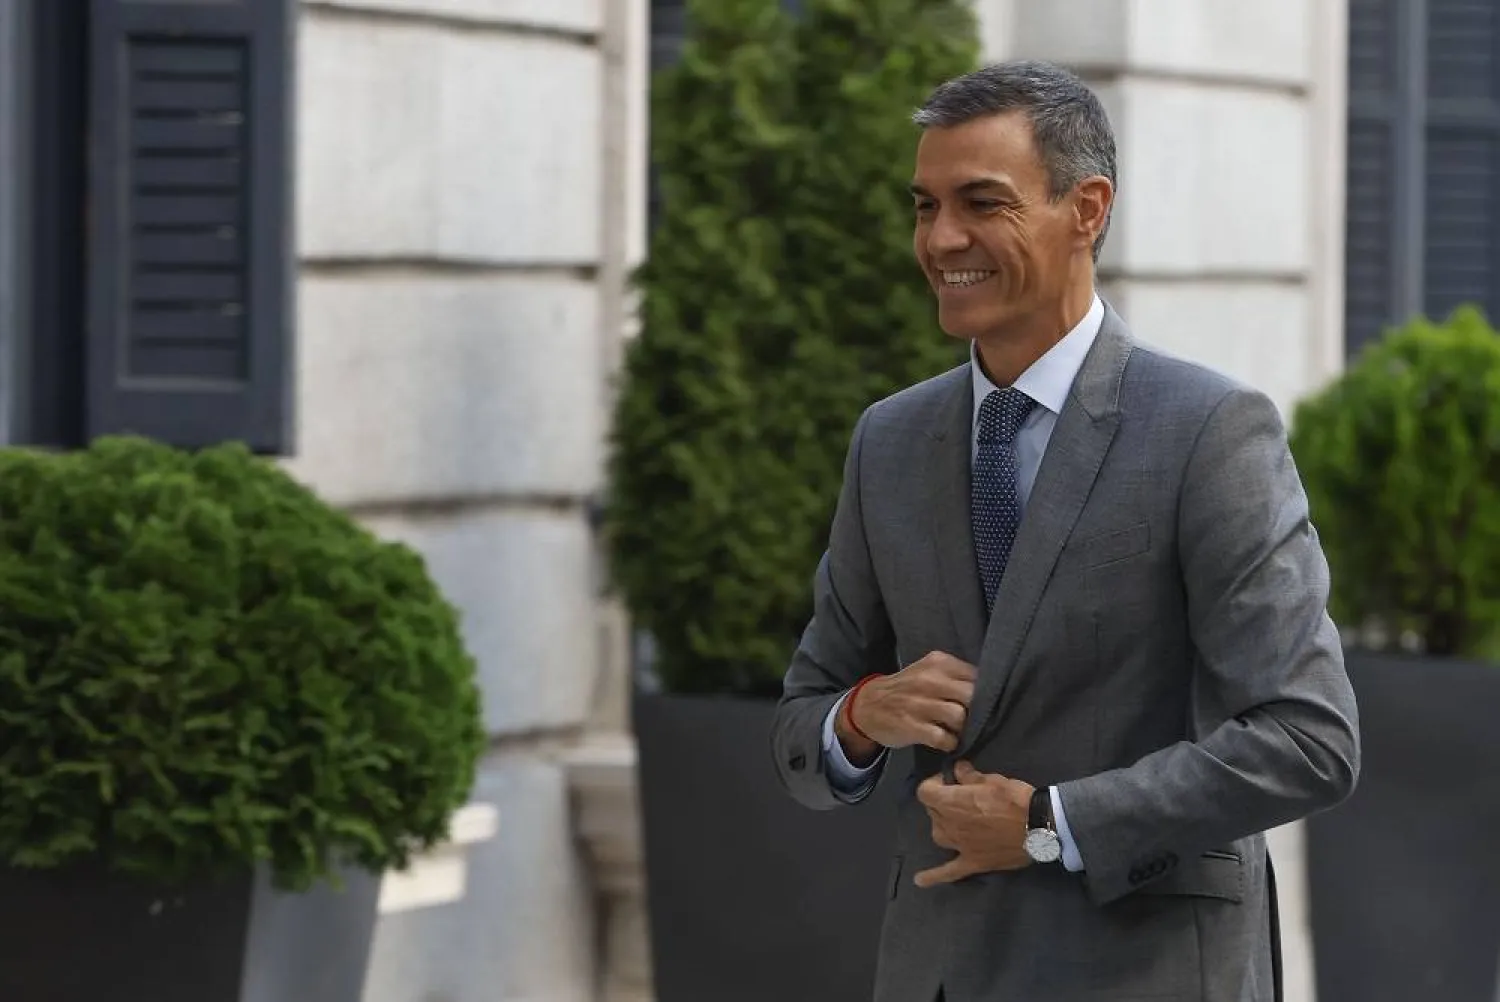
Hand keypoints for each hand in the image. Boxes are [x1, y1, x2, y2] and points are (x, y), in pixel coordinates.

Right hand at [835, 651, 975, 761]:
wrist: (867, 705)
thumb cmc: (906, 689)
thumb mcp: (928, 671)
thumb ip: (955, 675)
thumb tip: (990, 691)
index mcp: (938, 663)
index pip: (976, 675)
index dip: (986, 692)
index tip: (986, 702)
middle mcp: (929, 680)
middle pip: (972, 696)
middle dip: (978, 711)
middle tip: (975, 720)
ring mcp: (919, 703)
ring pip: (960, 717)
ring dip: (964, 729)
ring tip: (959, 731)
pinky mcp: (911, 726)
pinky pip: (943, 738)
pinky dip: (950, 743)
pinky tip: (946, 741)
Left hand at [912, 761, 1033, 887]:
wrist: (1038, 827)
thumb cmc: (1014, 799)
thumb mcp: (992, 779)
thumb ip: (970, 775)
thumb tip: (958, 770)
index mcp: (951, 802)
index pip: (925, 791)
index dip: (934, 782)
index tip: (950, 780)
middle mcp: (949, 825)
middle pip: (932, 811)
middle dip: (942, 801)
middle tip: (961, 796)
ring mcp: (959, 846)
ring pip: (938, 834)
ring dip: (943, 825)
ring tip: (956, 820)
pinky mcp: (973, 862)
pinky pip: (949, 871)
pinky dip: (934, 876)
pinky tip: (920, 880)